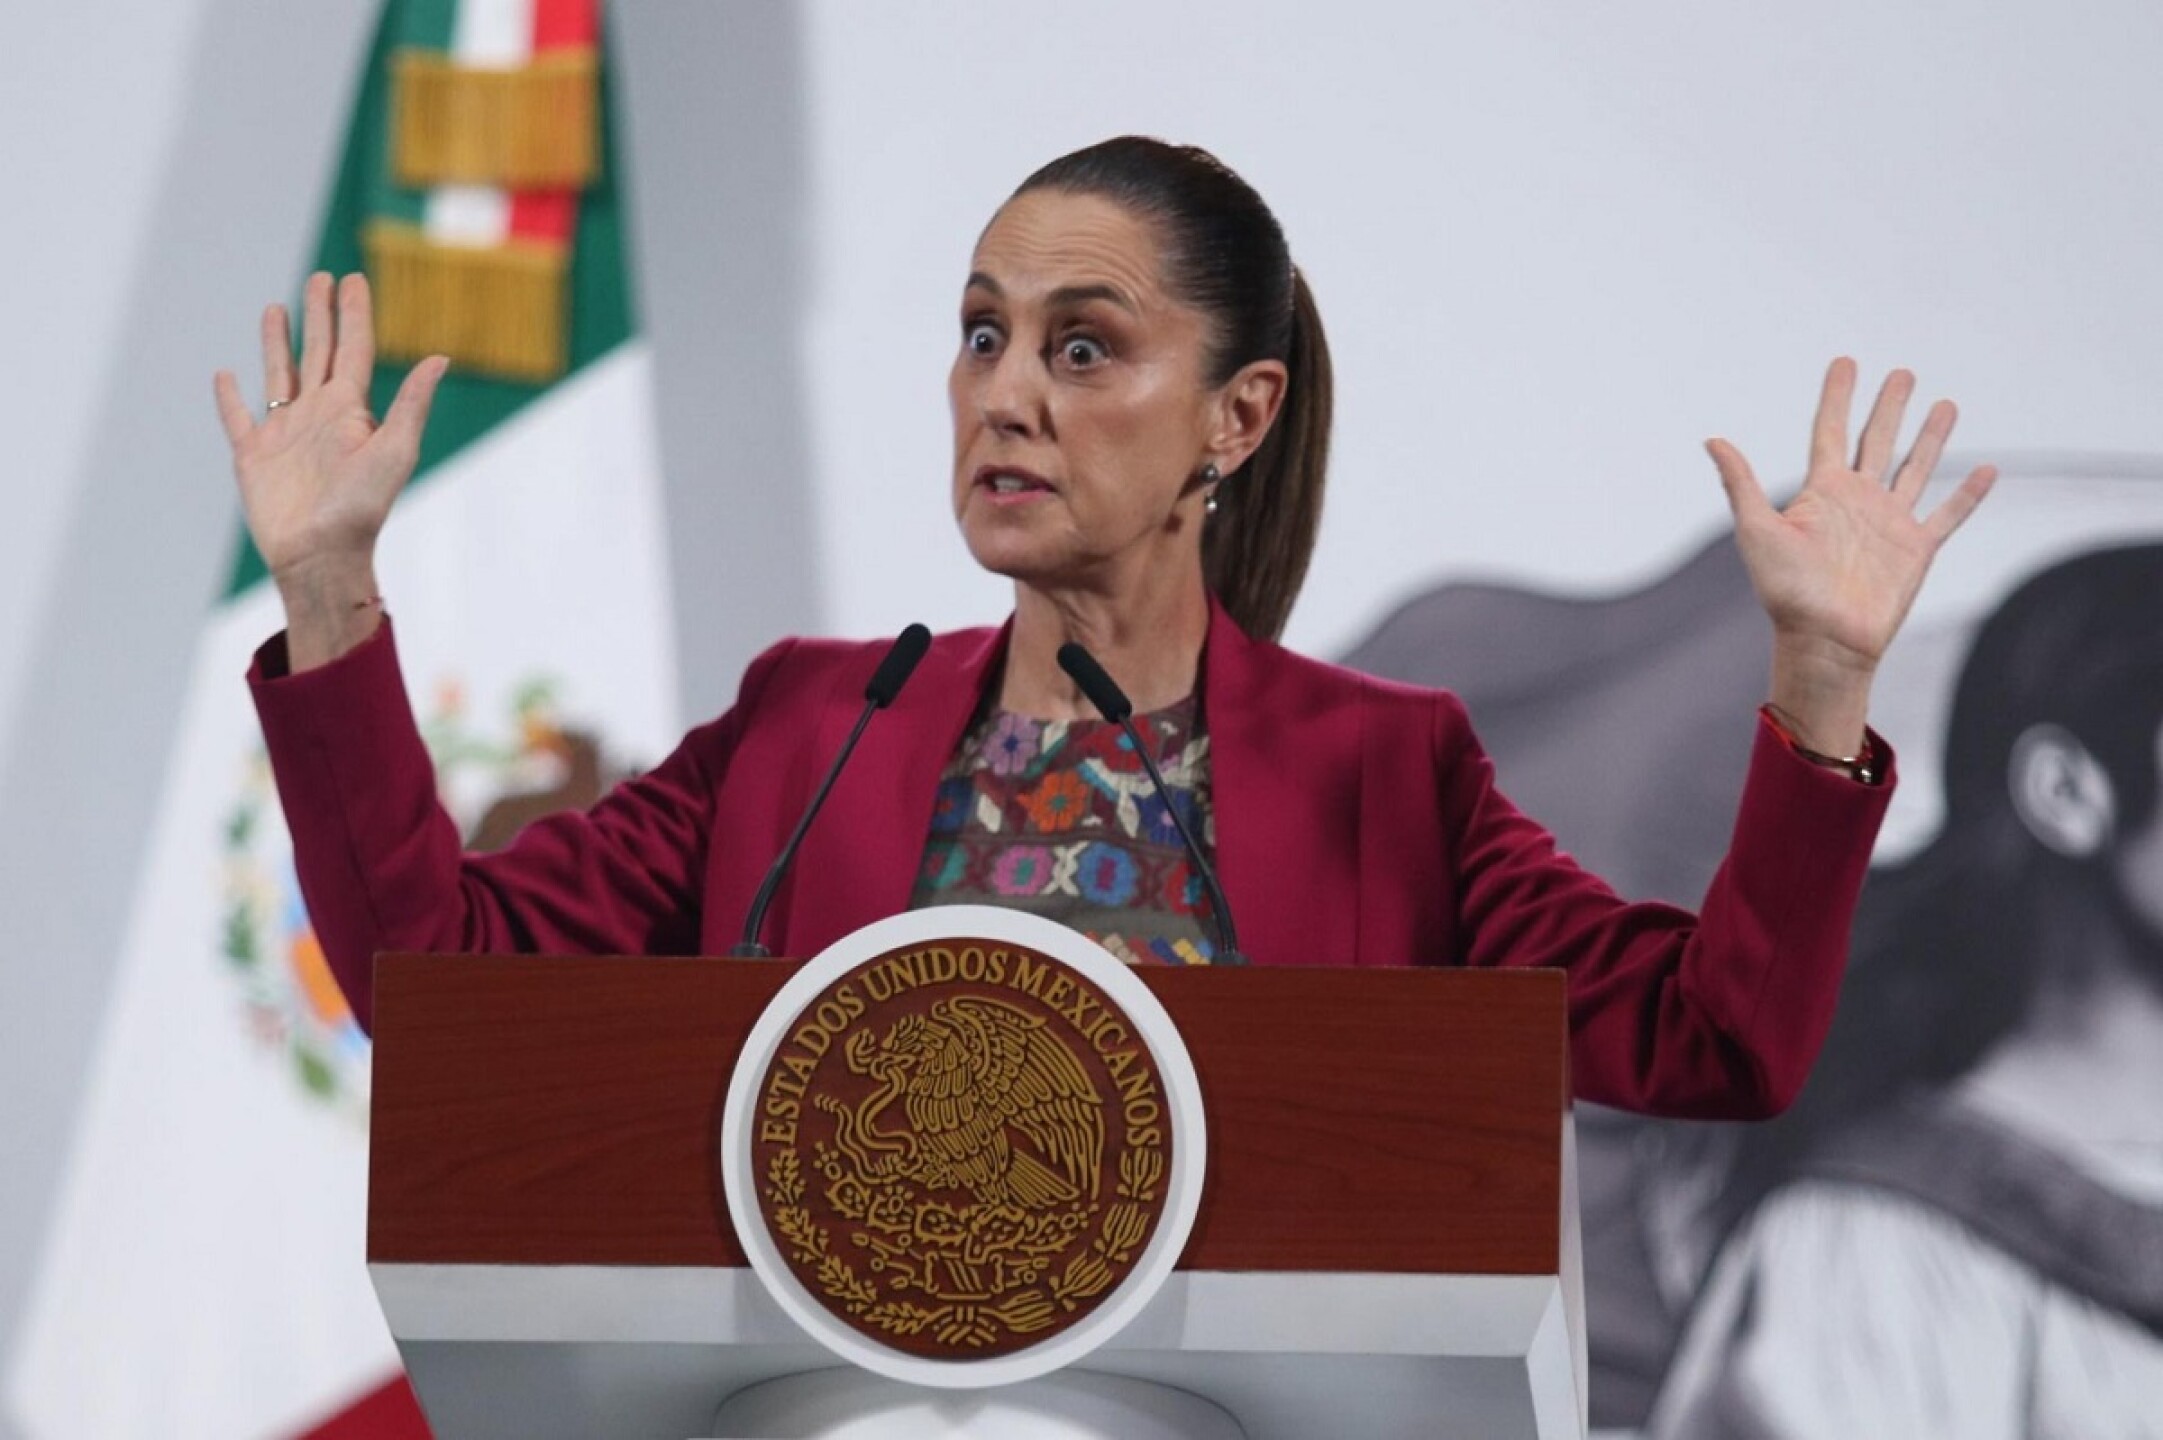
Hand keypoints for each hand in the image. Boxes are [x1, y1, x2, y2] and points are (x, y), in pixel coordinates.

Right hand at [213, 272, 446, 667]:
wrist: (321, 554)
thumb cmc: (362, 508)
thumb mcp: (394, 450)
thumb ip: (412, 403)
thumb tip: (440, 358)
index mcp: (350, 411)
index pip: (352, 350)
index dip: (354, 314)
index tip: (353, 278)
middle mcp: (317, 416)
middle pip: (318, 352)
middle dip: (320, 314)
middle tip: (320, 278)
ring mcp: (284, 434)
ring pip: (279, 375)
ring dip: (277, 342)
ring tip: (275, 307)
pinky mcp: (252, 455)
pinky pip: (237, 418)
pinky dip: (229, 396)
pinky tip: (225, 375)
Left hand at [1708, 358, 1995, 752]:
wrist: (1823, 640)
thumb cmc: (1785, 591)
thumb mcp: (1756, 529)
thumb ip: (1741, 483)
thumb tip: (1711, 440)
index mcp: (1822, 492)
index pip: (1830, 430)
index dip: (1838, 396)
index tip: (1846, 362)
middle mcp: (1858, 501)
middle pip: (1877, 441)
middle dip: (1889, 406)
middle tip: (1902, 373)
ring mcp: (1890, 523)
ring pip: (1916, 468)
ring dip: (1931, 437)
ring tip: (1945, 403)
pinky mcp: (1917, 550)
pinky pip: (1949, 515)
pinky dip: (1969, 494)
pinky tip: (1988, 469)